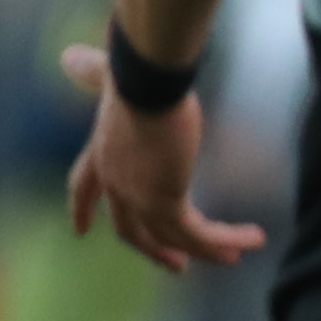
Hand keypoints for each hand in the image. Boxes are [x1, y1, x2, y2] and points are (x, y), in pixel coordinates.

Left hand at [61, 44, 268, 272]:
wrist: (145, 81)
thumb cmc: (131, 71)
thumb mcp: (112, 74)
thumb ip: (93, 69)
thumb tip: (68, 57)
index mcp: (101, 153)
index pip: (84, 188)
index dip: (82, 210)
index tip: (80, 231)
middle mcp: (117, 182)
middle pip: (129, 229)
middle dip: (152, 249)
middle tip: (175, 264)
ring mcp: (139, 197)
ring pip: (173, 237)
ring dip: (206, 249)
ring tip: (232, 259)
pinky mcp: (166, 202)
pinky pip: (199, 233)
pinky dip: (226, 239)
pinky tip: (252, 239)